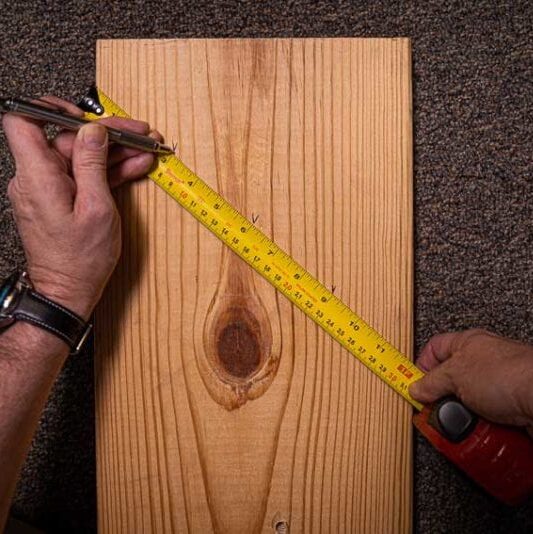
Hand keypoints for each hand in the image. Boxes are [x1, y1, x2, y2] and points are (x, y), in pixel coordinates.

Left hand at [2, 95, 162, 318]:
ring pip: (79, 157)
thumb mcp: (97, 208)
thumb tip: (93, 132)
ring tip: (144, 152)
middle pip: (66, 139)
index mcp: (38, 176)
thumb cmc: (79, 260)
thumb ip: (93, 164)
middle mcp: (35, 178)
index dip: (52, 108)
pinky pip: (81, 175)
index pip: (23, 119)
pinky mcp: (59, 198)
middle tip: (138, 136)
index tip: (85, 116)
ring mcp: (47, 188)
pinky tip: (133, 166)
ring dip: (113, 153)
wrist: (68, 291)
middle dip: (106, 135)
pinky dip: (106, 171)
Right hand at [409, 329, 532, 434]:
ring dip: (460, 418)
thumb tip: (416, 387)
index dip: (420, 365)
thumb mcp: (455, 375)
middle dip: (441, 399)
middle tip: (434, 410)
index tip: (413, 384)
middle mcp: (483, 363)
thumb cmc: (508, 374)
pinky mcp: (509, 409)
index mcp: (467, 343)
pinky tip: (477, 433)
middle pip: (449, 381)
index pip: (434, 348)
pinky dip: (478, 430)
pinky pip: (485, 421)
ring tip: (461, 424)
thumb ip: (431, 381)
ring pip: (466, 404)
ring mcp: (497, 387)